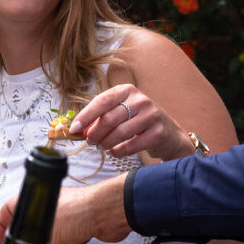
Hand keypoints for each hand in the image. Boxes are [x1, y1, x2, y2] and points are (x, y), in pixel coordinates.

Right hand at [0, 175, 131, 243]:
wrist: (107, 212)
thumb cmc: (75, 215)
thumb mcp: (43, 227)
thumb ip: (28, 235)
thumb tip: (21, 243)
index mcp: (37, 197)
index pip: (9, 210)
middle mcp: (51, 203)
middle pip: (33, 225)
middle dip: (36, 241)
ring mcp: (68, 213)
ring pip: (53, 235)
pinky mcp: (83, 223)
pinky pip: (71, 238)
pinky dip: (74, 243)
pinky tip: (80, 241)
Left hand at [69, 84, 192, 160]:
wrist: (168, 133)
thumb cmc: (137, 121)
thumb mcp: (121, 112)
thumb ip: (101, 117)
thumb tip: (78, 129)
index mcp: (127, 90)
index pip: (103, 101)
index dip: (86, 116)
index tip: (74, 129)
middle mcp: (141, 100)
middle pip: (110, 118)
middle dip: (95, 133)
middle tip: (90, 141)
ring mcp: (151, 115)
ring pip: (120, 132)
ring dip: (106, 143)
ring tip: (101, 147)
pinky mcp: (158, 133)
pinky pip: (132, 145)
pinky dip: (118, 151)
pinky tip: (113, 152)